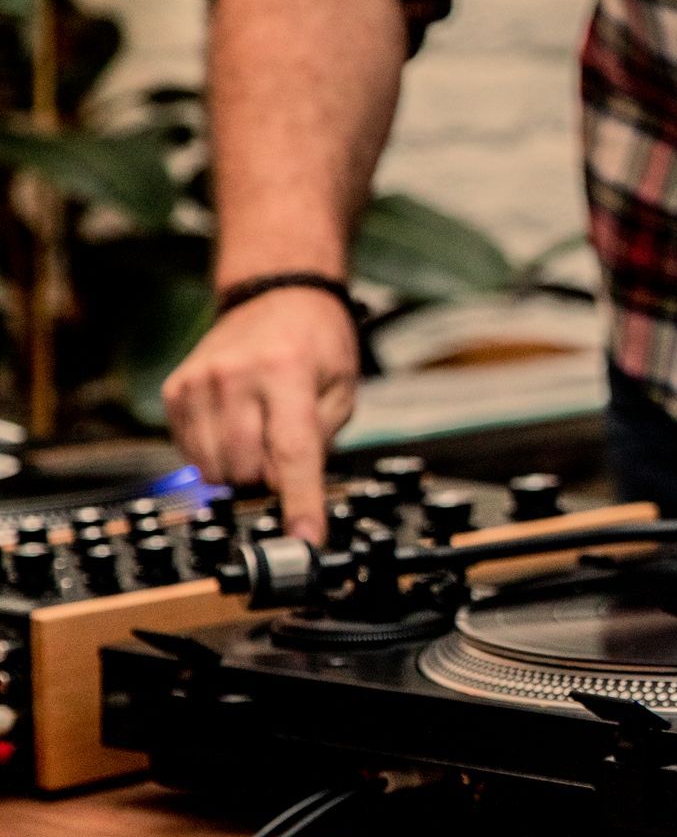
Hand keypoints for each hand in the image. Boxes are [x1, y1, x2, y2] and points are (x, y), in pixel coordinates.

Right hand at [163, 289, 358, 543]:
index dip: (300, 503)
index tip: (305, 539)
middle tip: (285, 454)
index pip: (292, 453)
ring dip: (242, 470)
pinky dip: (217, 456)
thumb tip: (295, 497)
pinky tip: (235, 428)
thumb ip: (320, 443)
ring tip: (261, 434)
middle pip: (247, 470)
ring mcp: (198, 384)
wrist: (276, 296)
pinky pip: (192, 455)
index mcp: (286, 372)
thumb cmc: (315, 344)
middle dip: (270, 479)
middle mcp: (235, 377)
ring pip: (215, 470)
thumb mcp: (341, 389)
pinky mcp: (175, 392)